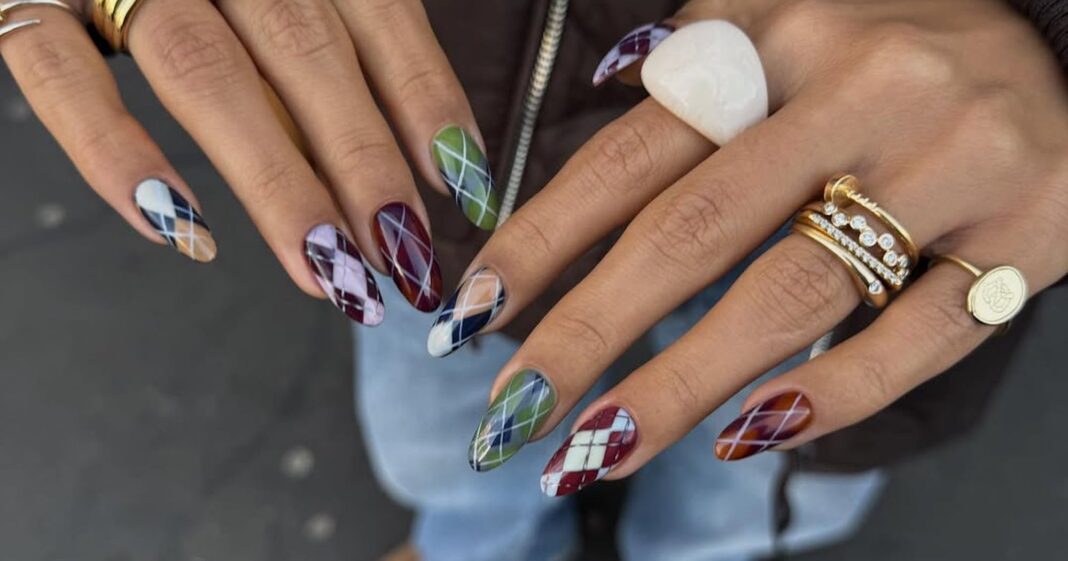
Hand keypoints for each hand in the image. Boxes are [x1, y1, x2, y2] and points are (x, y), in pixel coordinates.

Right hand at [0, 0, 497, 321]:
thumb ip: (334, 40)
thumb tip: (420, 156)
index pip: (376, 11)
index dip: (425, 101)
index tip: (464, 189)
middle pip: (301, 48)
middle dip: (363, 161)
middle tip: (405, 258)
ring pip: (204, 70)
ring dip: (276, 180)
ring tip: (329, 271)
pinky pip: (61, 78)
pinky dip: (118, 155)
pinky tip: (184, 232)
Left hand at [451, 0, 1067, 491]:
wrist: (1062, 41)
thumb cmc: (888, 55)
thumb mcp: (780, 36)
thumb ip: (687, 95)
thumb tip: (574, 189)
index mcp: (777, 35)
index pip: (630, 155)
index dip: (541, 241)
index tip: (474, 314)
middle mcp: (860, 90)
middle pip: (694, 230)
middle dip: (588, 331)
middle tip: (514, 412)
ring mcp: (950, 163)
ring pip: (793, 292)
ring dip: (681, 383)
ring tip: (599, 448)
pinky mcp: (1029, 233)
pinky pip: (918, 337)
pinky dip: (829, 394)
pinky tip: (749, 432)